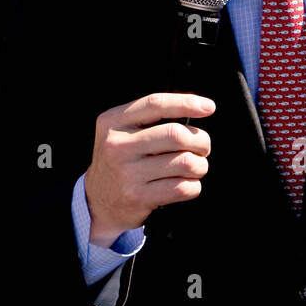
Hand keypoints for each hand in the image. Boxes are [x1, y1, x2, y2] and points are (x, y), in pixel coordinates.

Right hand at [84, 93, 214, 246]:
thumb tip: (200, 107)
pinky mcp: (138, 197)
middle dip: (201, 141)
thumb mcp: (121, 132)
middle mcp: (117, 145)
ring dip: (201, 166)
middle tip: (203, 148)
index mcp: (113, 122)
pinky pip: (183, 188)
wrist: (96, 202)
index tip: (209, 107)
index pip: (155, 104)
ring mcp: (126, 173)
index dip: (186, 103)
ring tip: (196, 168)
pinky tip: (187, 185)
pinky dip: (194, 186)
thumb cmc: (121, 161)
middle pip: (176, 135)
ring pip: (185, 162)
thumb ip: (149, 118)